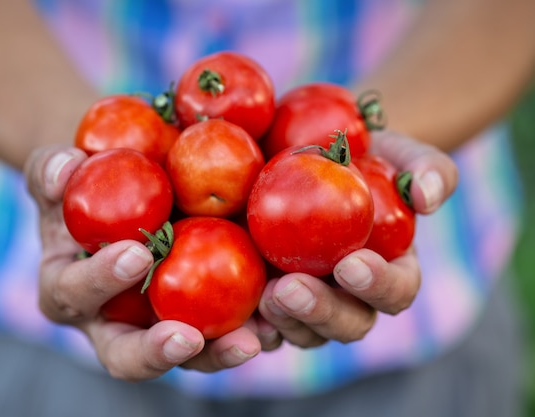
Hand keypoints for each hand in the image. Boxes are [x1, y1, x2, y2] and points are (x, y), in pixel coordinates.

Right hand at [24, 145, 261, 380]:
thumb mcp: (59, 169)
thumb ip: (52, 169)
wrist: (124, 194)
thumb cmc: (86, 183)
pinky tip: (277, 319)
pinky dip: (250, 329)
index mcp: (69, 288)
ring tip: (252, 340)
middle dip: (156, 351)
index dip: (100, 281)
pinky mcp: (199, 319)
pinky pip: (224, 333)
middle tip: (189, 337)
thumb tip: (63, 170)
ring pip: (186, 357)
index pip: (76, 294)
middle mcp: (109, 321)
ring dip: (217, 355)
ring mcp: (156, 326)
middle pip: (127, 355)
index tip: (137, 253)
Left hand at [257, 130, 458, 349]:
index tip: (349, 263)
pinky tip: (236, 315)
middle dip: (323, 312)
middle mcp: (352, 297)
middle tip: (292, 288)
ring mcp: (311, 303)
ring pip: (305, 333)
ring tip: (264, 295)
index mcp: (390, 270)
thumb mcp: (394, 151)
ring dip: (286, 321)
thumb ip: (425, 168)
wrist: (309, 154)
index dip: (379, 285)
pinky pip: (265, 325)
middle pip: (348, 324)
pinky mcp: (272, 300)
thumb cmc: (359, 154)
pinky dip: (252, 326)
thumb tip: (428, 197)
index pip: (396, 290)